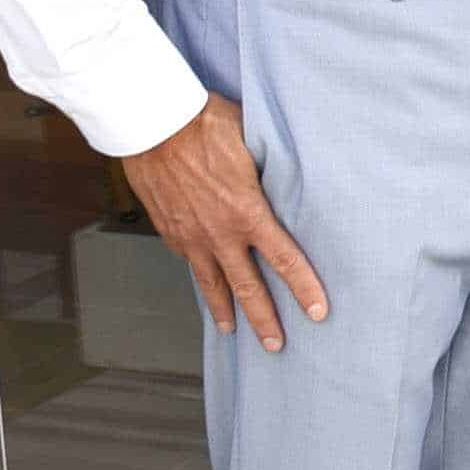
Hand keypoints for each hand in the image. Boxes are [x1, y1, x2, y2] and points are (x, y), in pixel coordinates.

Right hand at [122, 96, 325, 353]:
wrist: (151, 124)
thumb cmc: (206, 125)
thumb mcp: (253, 145)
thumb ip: (270, 172)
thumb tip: (286, 178)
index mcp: (248, 214)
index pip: (285, 261)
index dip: (304, 289)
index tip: (318, 313)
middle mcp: (220, 234)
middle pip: (248, 288)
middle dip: (264, 319)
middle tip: (276, 346)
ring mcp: (190, 236)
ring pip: (212, 283)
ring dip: (225, 310)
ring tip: (233, 331)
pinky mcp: (168, 230)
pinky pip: (189, 261)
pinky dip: (199, 277)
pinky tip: (206, 284)